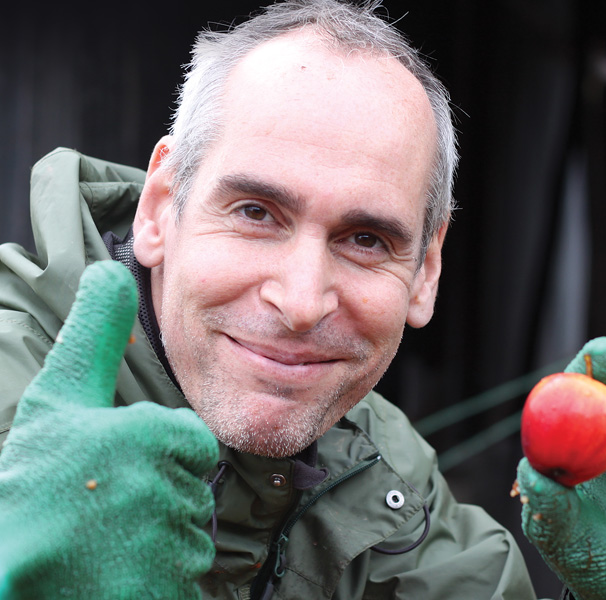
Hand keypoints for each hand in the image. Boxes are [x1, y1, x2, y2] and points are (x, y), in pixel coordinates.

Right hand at [0, 261, 218, 598]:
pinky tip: (113, 575)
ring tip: (99, 545)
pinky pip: (183, 573)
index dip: (150, 455)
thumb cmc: (34, 489)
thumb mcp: (58, 401)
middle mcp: (172, 488)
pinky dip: (153, 578)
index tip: (103, 471)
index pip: (189, 441)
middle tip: (97, 512)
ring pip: (187, 531)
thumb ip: (93, 336)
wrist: (14, 582)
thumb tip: (111, 270)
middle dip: (152, 498)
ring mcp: (171, 545)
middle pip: (190, 485)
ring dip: (151, 540)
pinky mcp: (170, 588)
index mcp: (156, 435)